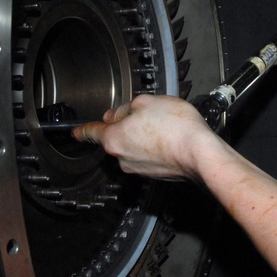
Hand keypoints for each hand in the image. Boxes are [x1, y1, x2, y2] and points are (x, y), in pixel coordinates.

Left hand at [72, 94, 219, 179]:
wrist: (201, 154)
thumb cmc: (176, 128)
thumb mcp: (147, 102)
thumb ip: (126, 107)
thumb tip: (117, 115)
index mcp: (114, 138)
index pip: (92, 133)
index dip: (82, 130)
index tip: (76, 132)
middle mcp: (123, 157)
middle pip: (117, 137)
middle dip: (128, 125)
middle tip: (148, 114)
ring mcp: (139, 168)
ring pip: (134, 146)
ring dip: (144, 136)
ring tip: (165, 126)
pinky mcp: (155, 174)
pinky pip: (149, 156)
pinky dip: (156, 147)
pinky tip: (171, 138)